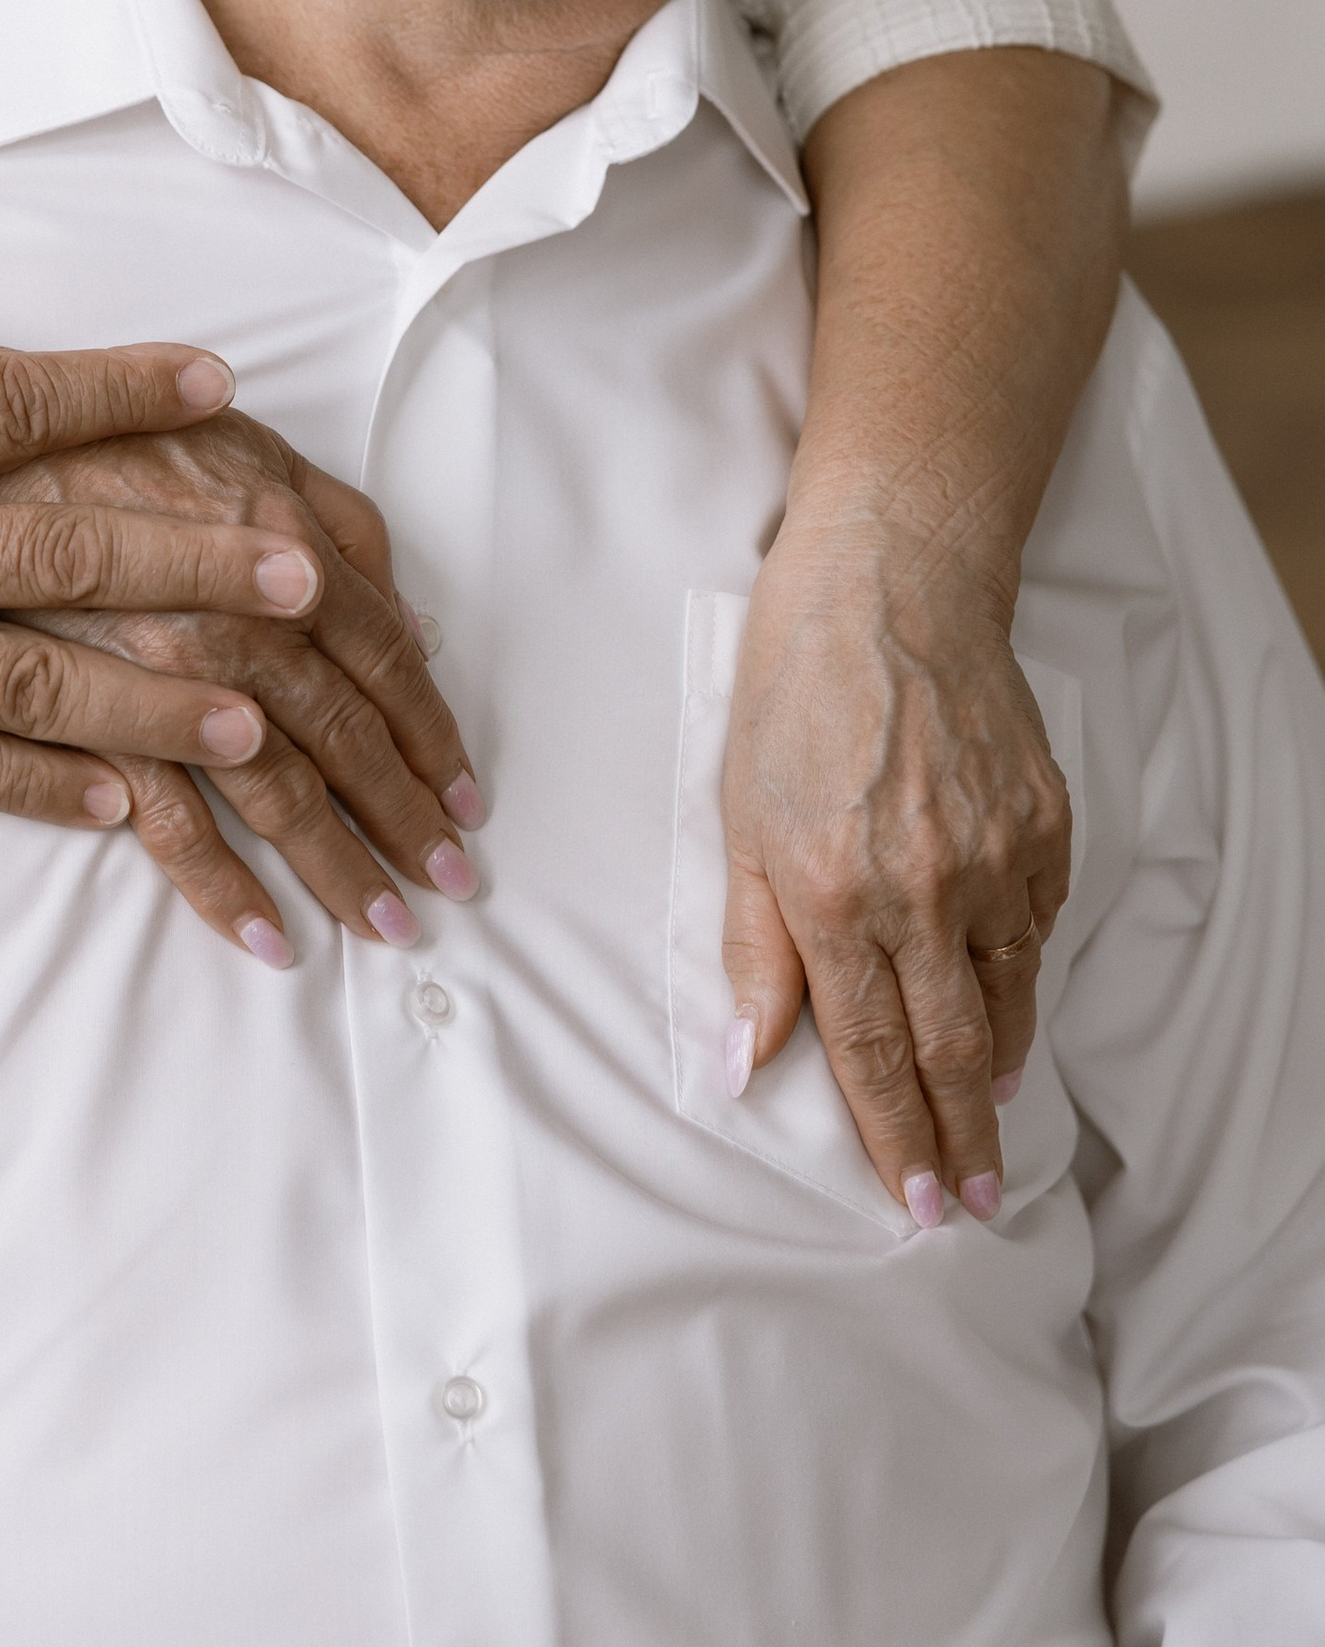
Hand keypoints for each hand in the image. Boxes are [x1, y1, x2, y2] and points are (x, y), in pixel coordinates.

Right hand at [0, 218, 335, 820]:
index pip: (9, 404)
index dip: (118, 388)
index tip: (214, 382)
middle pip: (63, 555)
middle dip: (194, 565)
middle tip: (302, 575)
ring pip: (39, 684)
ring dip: (154, 701)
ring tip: (257, 719)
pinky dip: (48, 793)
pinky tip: (128, 807)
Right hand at [0, 421, 482, 960]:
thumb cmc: (119, 441)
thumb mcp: (251, 445)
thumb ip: (342, 524)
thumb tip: (412, 621)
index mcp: (285, 548)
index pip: (386, 662)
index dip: (434, 736)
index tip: (468, 799)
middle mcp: (240, 620)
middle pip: (347, 739)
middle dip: (405, 819)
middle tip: (451, 881)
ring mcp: (168, 680)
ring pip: (278, 795)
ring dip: (337, 868)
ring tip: (386, 923)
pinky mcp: (98, 724)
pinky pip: (173, 827)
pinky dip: (223, 889)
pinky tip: (267, 936)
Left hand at [720, 506, 1070, 1228]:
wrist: (891, 584)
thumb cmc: (793, 686)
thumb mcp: (740, 813)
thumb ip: (753, 945)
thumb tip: (750, 1059)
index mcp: (833, 891)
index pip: (870, 1050)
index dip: (893, 1135)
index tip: (912, 1200)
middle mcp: (922, 888)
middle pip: (951, 1048)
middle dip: (961, 1138)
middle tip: (970, 1200)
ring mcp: (994, 857)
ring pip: (1008, 997)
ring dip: (998, 1066)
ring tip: (988, 1115)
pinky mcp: (1045, 824)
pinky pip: (1037, 926)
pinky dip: (1021, 970)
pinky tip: (1005, 993)